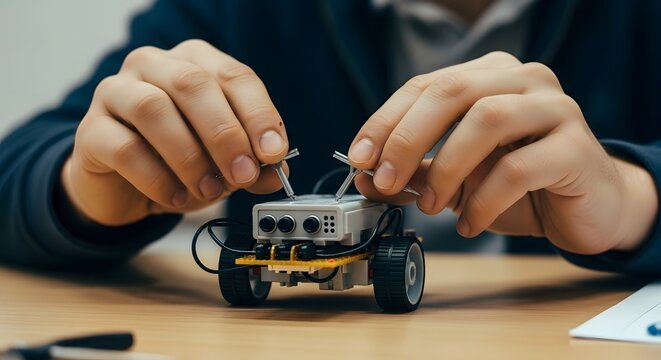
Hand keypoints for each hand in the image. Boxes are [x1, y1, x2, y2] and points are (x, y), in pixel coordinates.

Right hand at [62, 40, 288, 225]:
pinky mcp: (90, 130)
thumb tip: (276, 176)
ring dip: (190, 156)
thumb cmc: (176, 163)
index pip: (233, 76)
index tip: (274, 153)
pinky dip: (158, 178)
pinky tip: (176, 197)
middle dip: (225, 133)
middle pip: (192, 84)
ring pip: (153, 109)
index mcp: (194, 62)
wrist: (122, 188)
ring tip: (209, 190)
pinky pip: (125, 147)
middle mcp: (153, 66)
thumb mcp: (222, 164)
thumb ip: (251, 165)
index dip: (258, 114)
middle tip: (243, 174)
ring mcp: (115, 93)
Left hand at [349, 52, 657, 253]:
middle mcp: (524, 80)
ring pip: (487, 119)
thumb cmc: (520, 187)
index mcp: (490, 76)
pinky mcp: (576, 148)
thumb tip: (366, 176)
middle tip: (385, 181)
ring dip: (446, 167)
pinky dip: (483, 199)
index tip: (359, 158)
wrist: (589, 210)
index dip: (386, 120)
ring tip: (432, 206)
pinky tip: (469, 223)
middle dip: (407, 137)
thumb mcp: (457, 179)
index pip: (426, 85)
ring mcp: (555, 109)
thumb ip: (415, 172)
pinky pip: (519, 167)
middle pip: (453, 90)